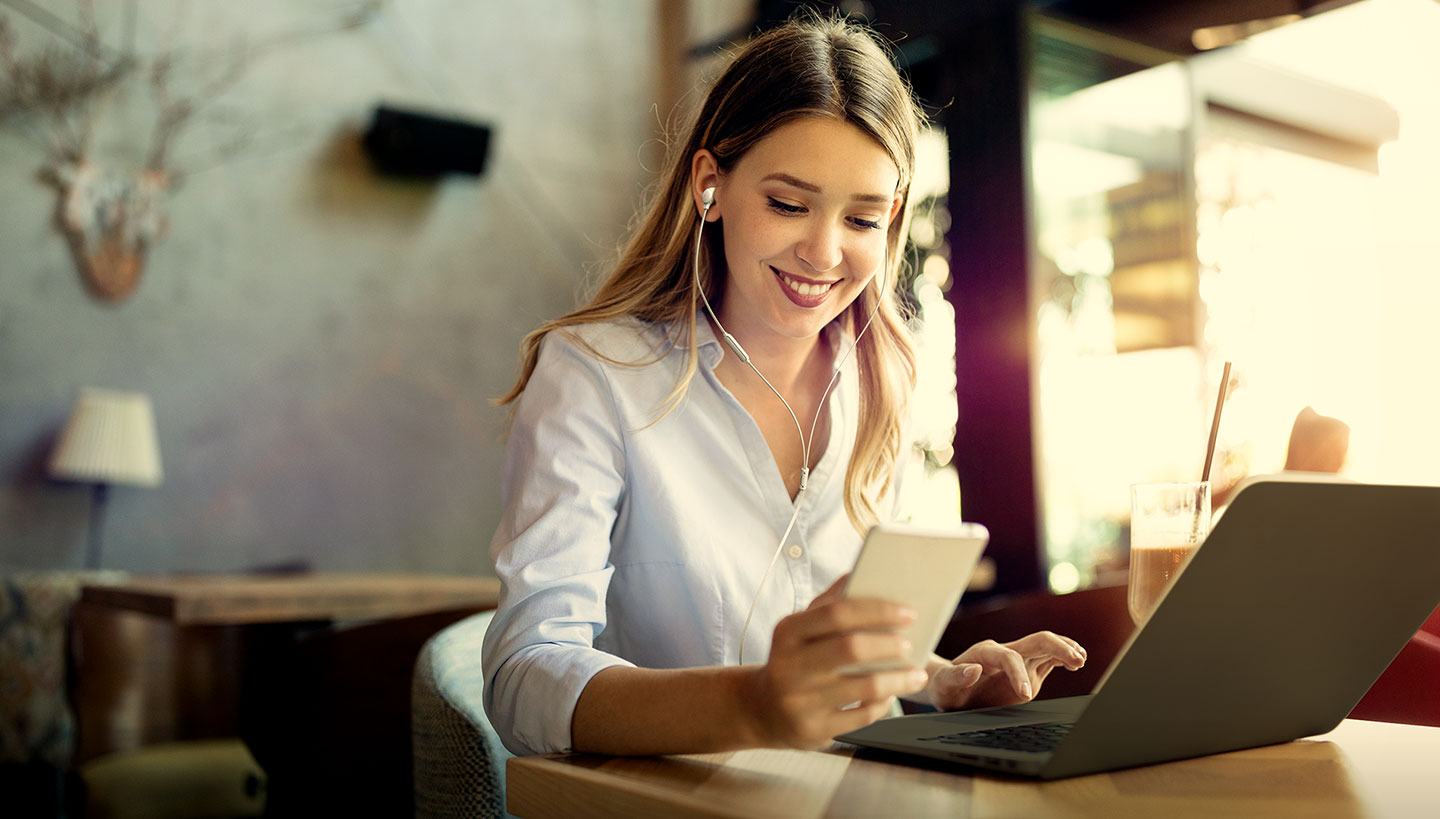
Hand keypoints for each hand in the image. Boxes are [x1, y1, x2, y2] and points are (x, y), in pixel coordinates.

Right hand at [746, 574, 926, 748]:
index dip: (877, 610)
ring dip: (899, 678)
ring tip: (916, 673)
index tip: (908, 612)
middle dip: (889, 644)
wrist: (762, 709)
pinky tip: (890, 695)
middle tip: (909, 644)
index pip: (837, 613)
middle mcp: (790, 666)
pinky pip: (862, 717)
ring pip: (864, 686)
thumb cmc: (794, 660)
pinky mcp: (813, 729)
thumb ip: (828, 603)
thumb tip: (860, 572)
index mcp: (788, 632)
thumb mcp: (800, 630)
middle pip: (852, 648)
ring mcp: (800, 701)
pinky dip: (882, 704)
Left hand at [924, 632, 1086, 710]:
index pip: (1008, 657)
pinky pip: (1048, 659)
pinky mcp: (1027, 669)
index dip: (1019, 673)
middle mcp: (1004, 651)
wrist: (949, 686)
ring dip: (1065, 649)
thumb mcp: (942, 686)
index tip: (1026, 694)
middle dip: (1057, 647)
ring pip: (1046, 646)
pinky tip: (1076, 662)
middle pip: (1036, 640)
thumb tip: (974, 670)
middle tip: (1076, 660)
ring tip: (1080, 659)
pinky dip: (1063, 658)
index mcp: (984, 653)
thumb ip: (956, 677)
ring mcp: (1018, 659)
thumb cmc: (945, 686)